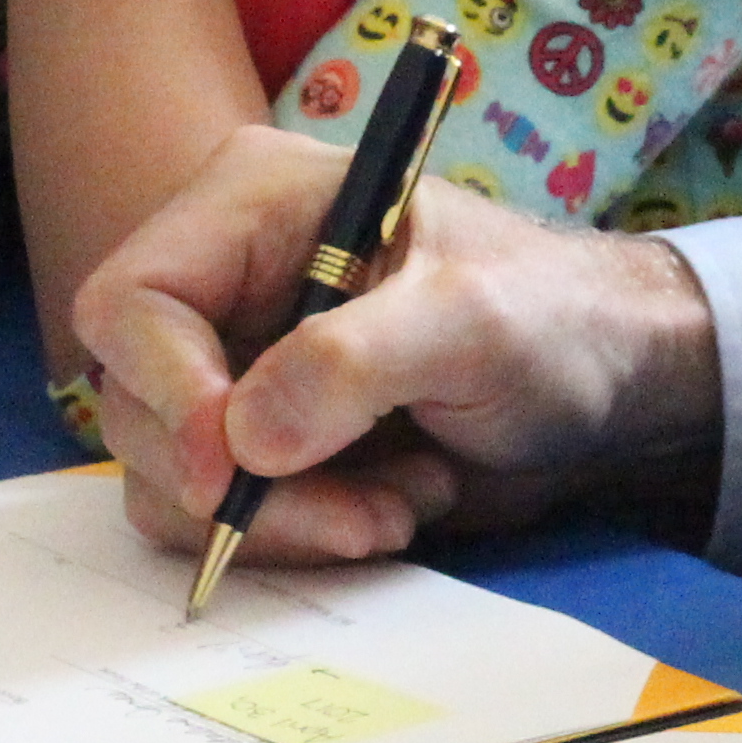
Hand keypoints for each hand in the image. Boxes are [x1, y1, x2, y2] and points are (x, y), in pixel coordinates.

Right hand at [70, 127, 726, 565]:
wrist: (608, 382)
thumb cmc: (552, 315)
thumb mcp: (471, 320)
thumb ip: (354, 362)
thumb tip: (244, 438)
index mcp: (253, 206)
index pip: (133, 302)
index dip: (168, 393)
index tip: (235, 470)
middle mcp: (226, 285)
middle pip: (139, 409)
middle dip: (244, 485)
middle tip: (367, 513)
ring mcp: (236, 371)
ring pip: (174, 481)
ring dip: (286, 521)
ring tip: (402, 501)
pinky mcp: (260, 447)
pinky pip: (220, 520)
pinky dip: (301, 536)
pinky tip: (393, 505)